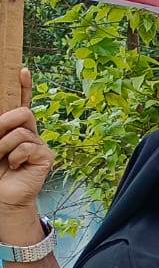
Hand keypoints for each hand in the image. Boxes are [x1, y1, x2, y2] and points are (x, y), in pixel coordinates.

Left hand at [0, 69, 51, 217]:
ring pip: (21, 131)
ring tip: (0, 160)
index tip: (22, 70)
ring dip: (3, 146)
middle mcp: (29, 133)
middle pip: (23, 112)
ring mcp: (39, 145)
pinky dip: (14, 157)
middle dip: (3, 123)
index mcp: (13, 128)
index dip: (24, 87)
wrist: (1, 197)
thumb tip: (2, 122)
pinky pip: (27, 147)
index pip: (21, 104)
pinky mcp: (45, 157)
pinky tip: (14, 166)